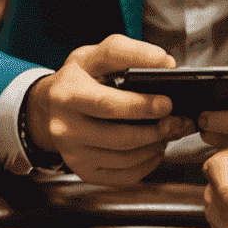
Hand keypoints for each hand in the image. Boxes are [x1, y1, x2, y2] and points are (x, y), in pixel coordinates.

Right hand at [24, 35, 192, 185]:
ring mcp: (73, 153)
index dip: (141, 105)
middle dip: (155, 128)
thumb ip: (127, 52)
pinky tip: (154, 147)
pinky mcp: (84, 171)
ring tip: (168, 130)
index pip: (107, 103)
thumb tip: (164, 63)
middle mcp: (65, 127)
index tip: (167, 101)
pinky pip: (124, 175)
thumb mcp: (94, 55)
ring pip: (125, 158)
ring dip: (155, 145)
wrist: (50, 106)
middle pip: (119, 136)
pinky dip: (147, 163)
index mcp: (67, 93)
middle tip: (176, 118)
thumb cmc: (78, 78)